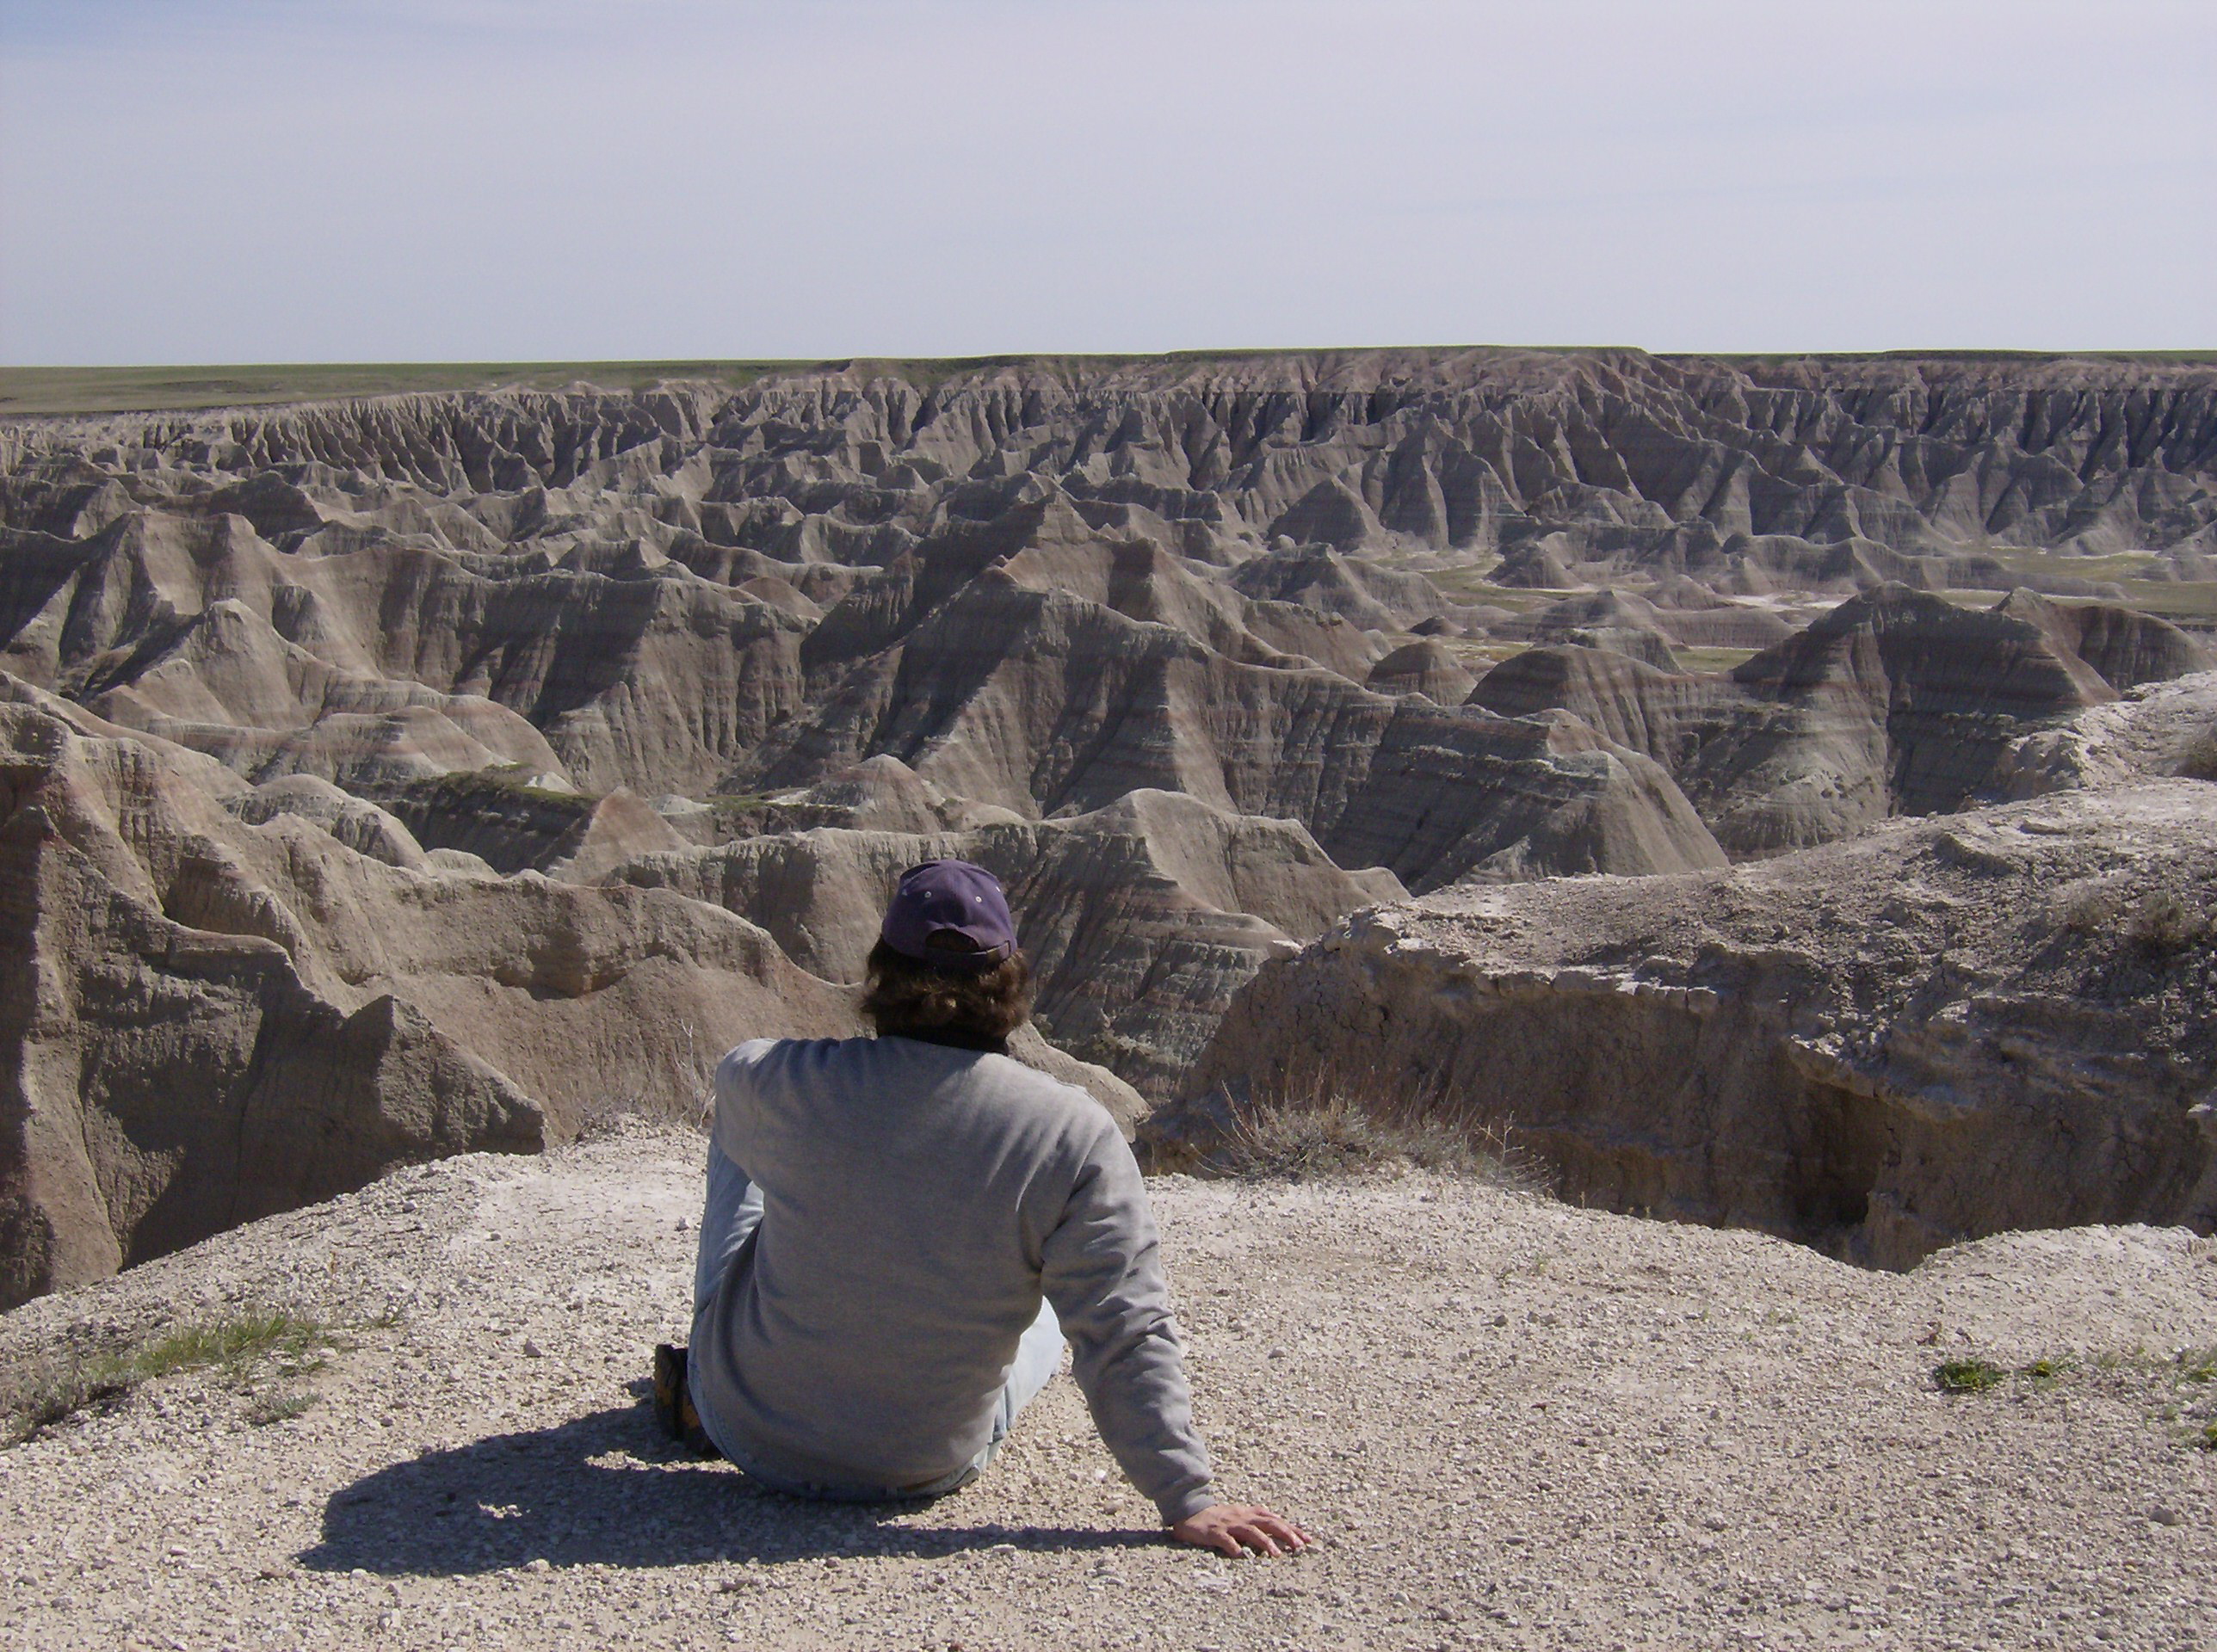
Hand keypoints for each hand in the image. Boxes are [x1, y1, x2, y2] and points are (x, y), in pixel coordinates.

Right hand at [1169, 1502, 1313, 1557]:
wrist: (1190, 1511)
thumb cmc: (1219, 1517)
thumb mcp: (1241, 1516)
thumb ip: (1258, 1522)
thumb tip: (1279, 1528)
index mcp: (1250, 1514)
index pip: (1276, 1520)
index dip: (1292, 1529)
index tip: (1308, 1539)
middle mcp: (1242, 1517)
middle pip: (1268, 1523)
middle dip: (1285, 1534)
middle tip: (1299, 1547)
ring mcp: (1229, 1524)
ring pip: (1250, 1532)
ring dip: (1265, 1543)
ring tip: (1276, 1555)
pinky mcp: (1214, 1533)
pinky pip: (1225, 1540)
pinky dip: (1233, 1547)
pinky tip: (1241, 1556)